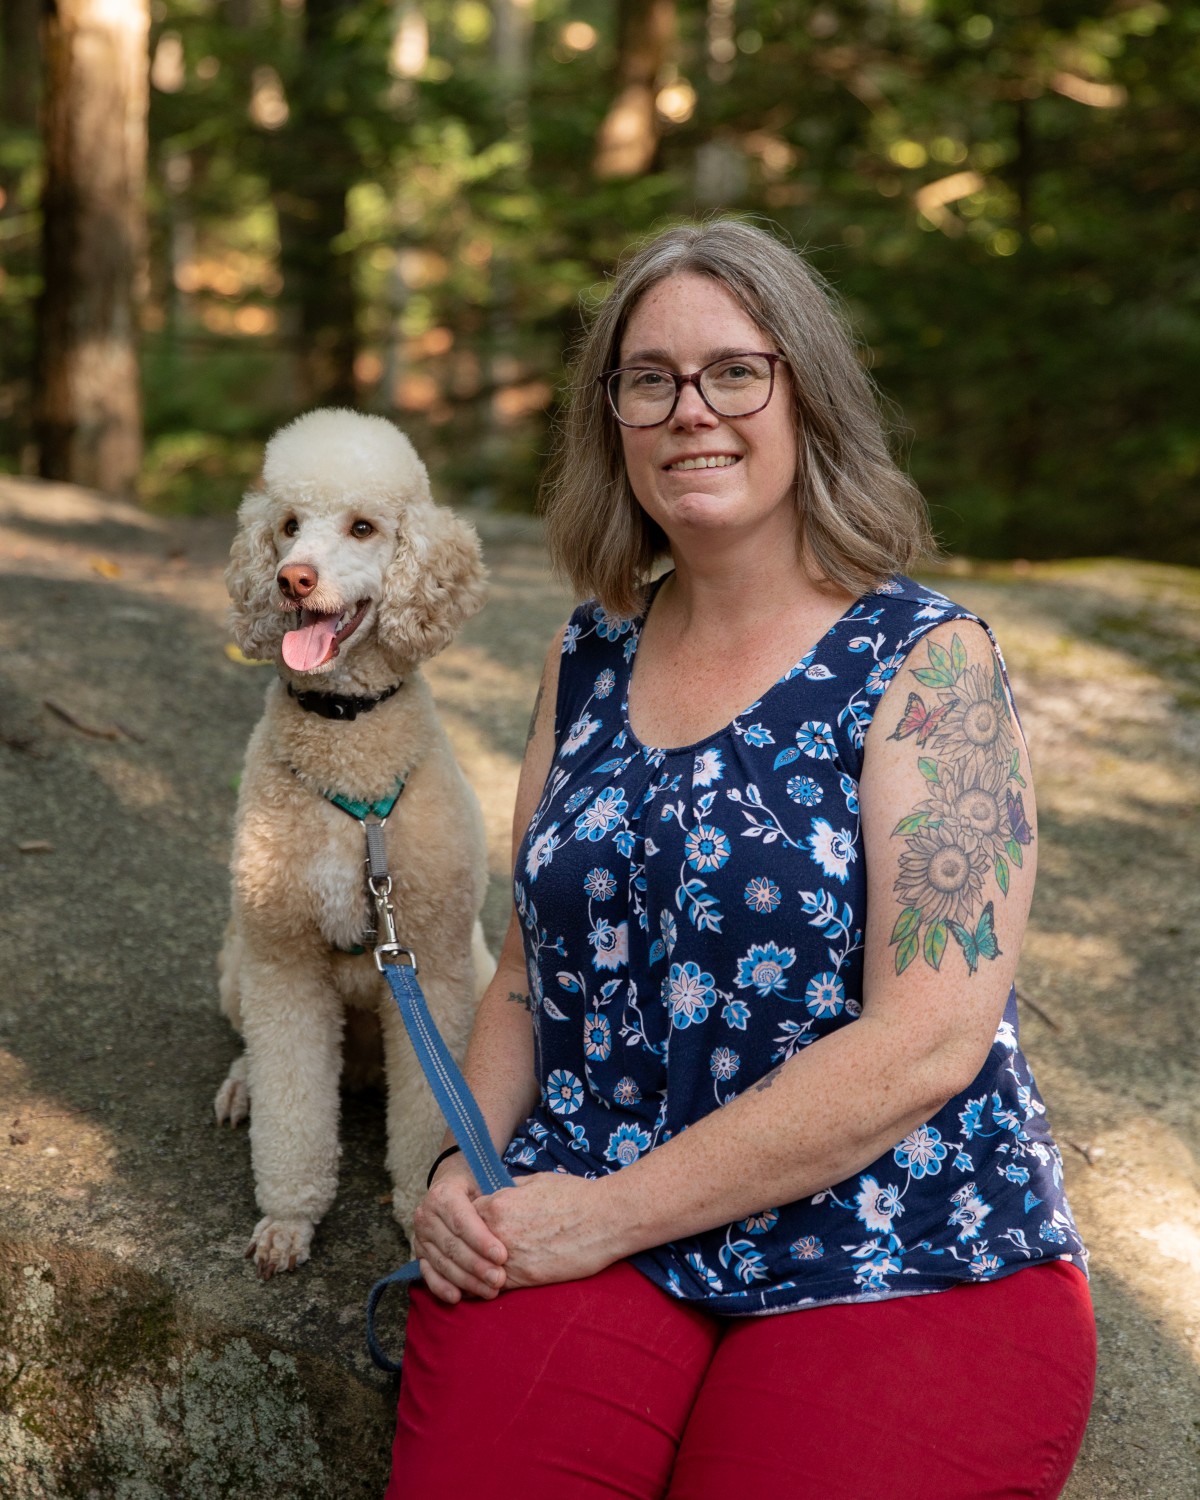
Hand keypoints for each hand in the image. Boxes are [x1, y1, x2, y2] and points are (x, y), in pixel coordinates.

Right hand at [410, 1156, 509, 1303]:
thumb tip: (518, 1210)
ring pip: (442, 1262)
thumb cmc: (476, 1184)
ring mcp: (420, 1235)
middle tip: (499, 1279)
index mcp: (443, 1194)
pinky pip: (428, 1273)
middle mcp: (426, 1215)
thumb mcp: (485, 1180)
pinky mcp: (419, 1252)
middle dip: (477, 1266)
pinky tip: (458, 1297)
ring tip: (490, 1291)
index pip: (462, 1221)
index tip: (502, 1256)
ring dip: (466, 1280)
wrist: (451, 1183)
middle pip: (453, 1245)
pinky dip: (441, 1287)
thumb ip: (496, 1197)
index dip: (481, 1240)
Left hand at [475, 1171, 619, 1289]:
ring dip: (474, 1270)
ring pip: (475, 1270)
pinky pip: (494, 1287)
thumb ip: (509, 1189)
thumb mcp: (536, 1181)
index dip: (466, 1221)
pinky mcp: (525, 1279)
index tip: (472, 1226)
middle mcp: (497, 1233)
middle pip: (465, 1245)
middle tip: (469, 1251)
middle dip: (466, 1247)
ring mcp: (510, 1259)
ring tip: (476, 1270)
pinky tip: (491, 1282)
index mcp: (498, 1204)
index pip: (463, 1217)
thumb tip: (497, 1194)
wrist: (604, 1219)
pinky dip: (489, 1285)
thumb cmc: (574, 1195)